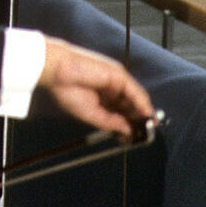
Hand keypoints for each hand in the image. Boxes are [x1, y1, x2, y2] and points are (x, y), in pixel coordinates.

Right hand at [39, 37, 154, 137]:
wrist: (57, 70)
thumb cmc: (66, 89)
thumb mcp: (90, 114)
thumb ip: (110, 122)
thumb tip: (127, 130)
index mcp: (101, 97)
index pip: (120, 111)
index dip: (128, 124)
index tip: (134, 136)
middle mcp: (110, 88)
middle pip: (130, 105)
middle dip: (137, 120)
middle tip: (144, 134)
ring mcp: (115, 81)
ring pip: (134, 98)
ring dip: (142, 113)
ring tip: (148, 128)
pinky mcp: (118, 74)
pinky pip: (134, 91)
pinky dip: (142, 103)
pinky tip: (146, 115)